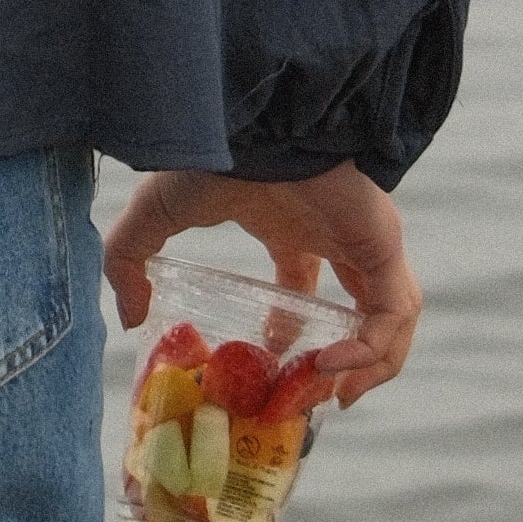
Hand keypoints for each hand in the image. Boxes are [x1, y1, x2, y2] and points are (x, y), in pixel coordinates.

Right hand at [99, 161, 421, 404]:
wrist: (249, 125)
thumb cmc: (205, 159)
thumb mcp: (153, 217)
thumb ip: (129, 263)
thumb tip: (128, 316)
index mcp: (289, 227)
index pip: (305, 286)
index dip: (295, 332)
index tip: (274, 365)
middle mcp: (334, 236)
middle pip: (359, 311)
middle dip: (344, 360)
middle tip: (314, 396)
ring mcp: (365, 240)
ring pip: (391, 319)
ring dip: (368, 365)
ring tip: (334, 394)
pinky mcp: (384, 243)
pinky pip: (395, 310)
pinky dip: (373, 347)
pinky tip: (333, 366)